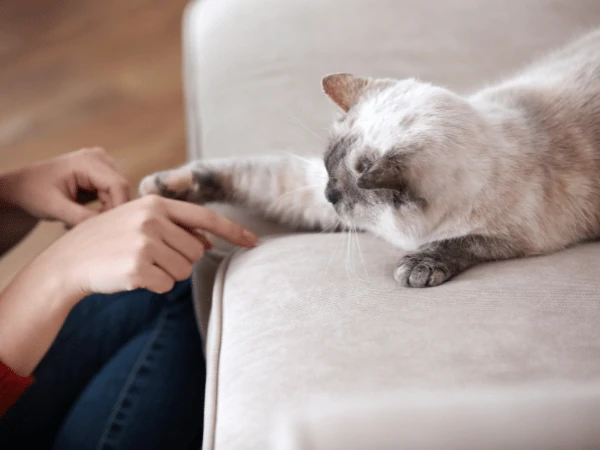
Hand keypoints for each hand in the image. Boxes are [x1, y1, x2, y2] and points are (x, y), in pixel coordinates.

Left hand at [0, 147, 129, 226]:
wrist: (24, 186)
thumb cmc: (34, 193)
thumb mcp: (55, 207)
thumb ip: (81, 217)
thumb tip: (107, 227)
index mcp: (88, 161)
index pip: (118, 185)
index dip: (119, 208)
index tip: (107, 228)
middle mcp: (100, 158)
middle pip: (121, 190)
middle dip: (110, 211)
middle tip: (87, 225)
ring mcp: (103, 164)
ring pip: (119, 194)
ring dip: (107, 211)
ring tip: (81, 219)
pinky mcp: (103, 173)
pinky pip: (114, 194)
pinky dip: (104, 208)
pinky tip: (86, 212)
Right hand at [41, 195, 257, 299]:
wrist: (68, 262)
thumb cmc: (108, 241)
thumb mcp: (139, 221)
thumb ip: (174, 227)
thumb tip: (207, 243)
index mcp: (156, 204)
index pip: (206, 217)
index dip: (233, 230)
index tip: (254, 241)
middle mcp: (153, 220)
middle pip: (196, 252)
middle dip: (180, 260)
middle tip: (149, 256)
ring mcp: (145, 244)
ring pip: (184, 271)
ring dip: (166, 274)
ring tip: (138, 264)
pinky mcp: (138, 269)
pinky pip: (166, 286)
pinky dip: (152, 286)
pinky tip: (130, 276)